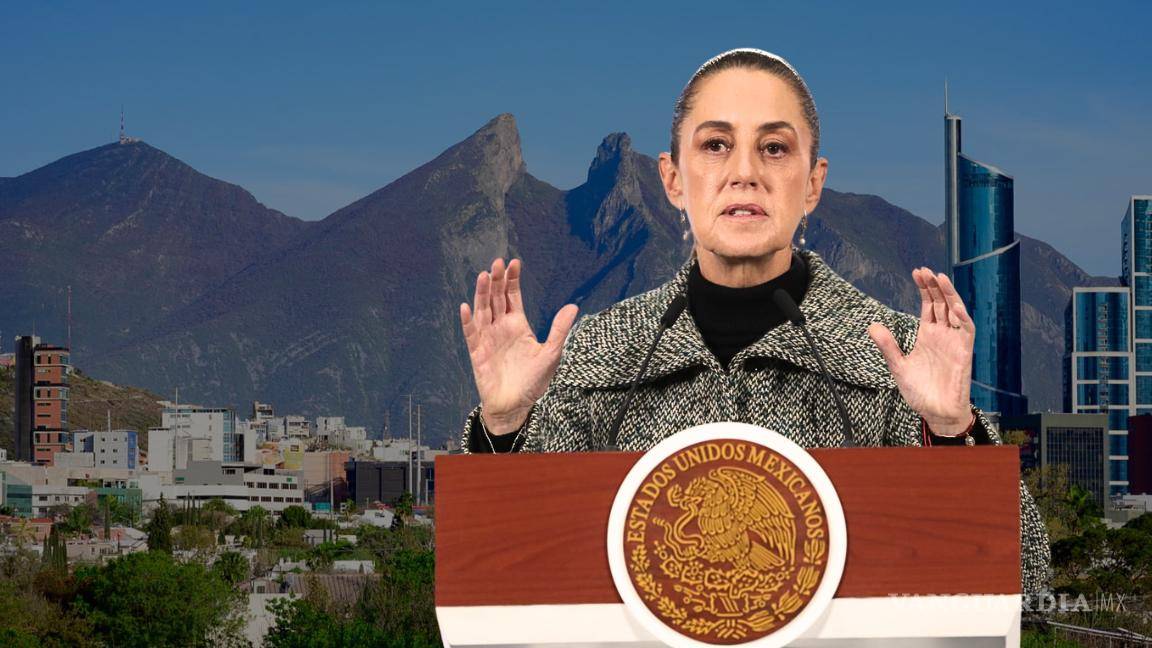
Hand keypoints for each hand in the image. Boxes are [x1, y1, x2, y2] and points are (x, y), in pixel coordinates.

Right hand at [459, 257, 578, 434]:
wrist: (515, 405)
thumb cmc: (533, 381)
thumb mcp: (551, 354)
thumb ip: (559, 330)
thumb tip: (572, 307)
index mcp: (518, 325)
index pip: (513, 297)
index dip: (513, 280)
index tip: (514, 263)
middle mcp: (501, 327)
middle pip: (497, 298)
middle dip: (497, 281)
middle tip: (497, 263)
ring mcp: (488, 338)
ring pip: (482, 310)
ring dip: (482, 294)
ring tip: (484, 276)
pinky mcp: (477, 352)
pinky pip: (471, 333)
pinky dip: (467, 321)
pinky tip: (466, 307)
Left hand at [867, 267, 974, 435]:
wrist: (936, 413)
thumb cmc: (920, 391)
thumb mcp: (898, 365)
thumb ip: (887, 345)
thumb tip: (872, 325)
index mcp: (928, 335)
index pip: (928, 305)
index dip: (924, 289)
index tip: (916, 272)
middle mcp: (942, 335)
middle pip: (941, 304)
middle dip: (934, 286)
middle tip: (924, 270)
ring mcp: (954, 343)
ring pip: (956, 312)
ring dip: (949, 295)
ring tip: (939, 278)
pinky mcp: (964, 354)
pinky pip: (966, 332)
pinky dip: (962, 319)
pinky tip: (954, 307)